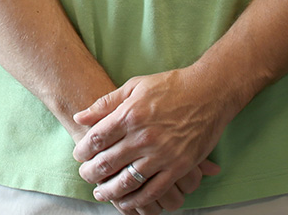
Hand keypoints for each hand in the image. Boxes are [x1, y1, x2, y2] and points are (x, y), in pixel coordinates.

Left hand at [70, 68, 231, 210]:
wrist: (209, 93)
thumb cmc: (170, 86)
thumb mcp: (134, 86)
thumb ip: (106, 104)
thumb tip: (80, 117)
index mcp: (130, 115)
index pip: (97, 138)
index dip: (83, 150)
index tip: (79, 155)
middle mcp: (144, 137)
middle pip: (108, 162)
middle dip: (91, 172)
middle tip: (85, 175)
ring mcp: (162, 154)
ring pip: (128, 181)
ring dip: (110, 190)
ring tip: (100, 192)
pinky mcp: (179, 167)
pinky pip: (154, 191)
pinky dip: (137, 200)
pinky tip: (126, 201)